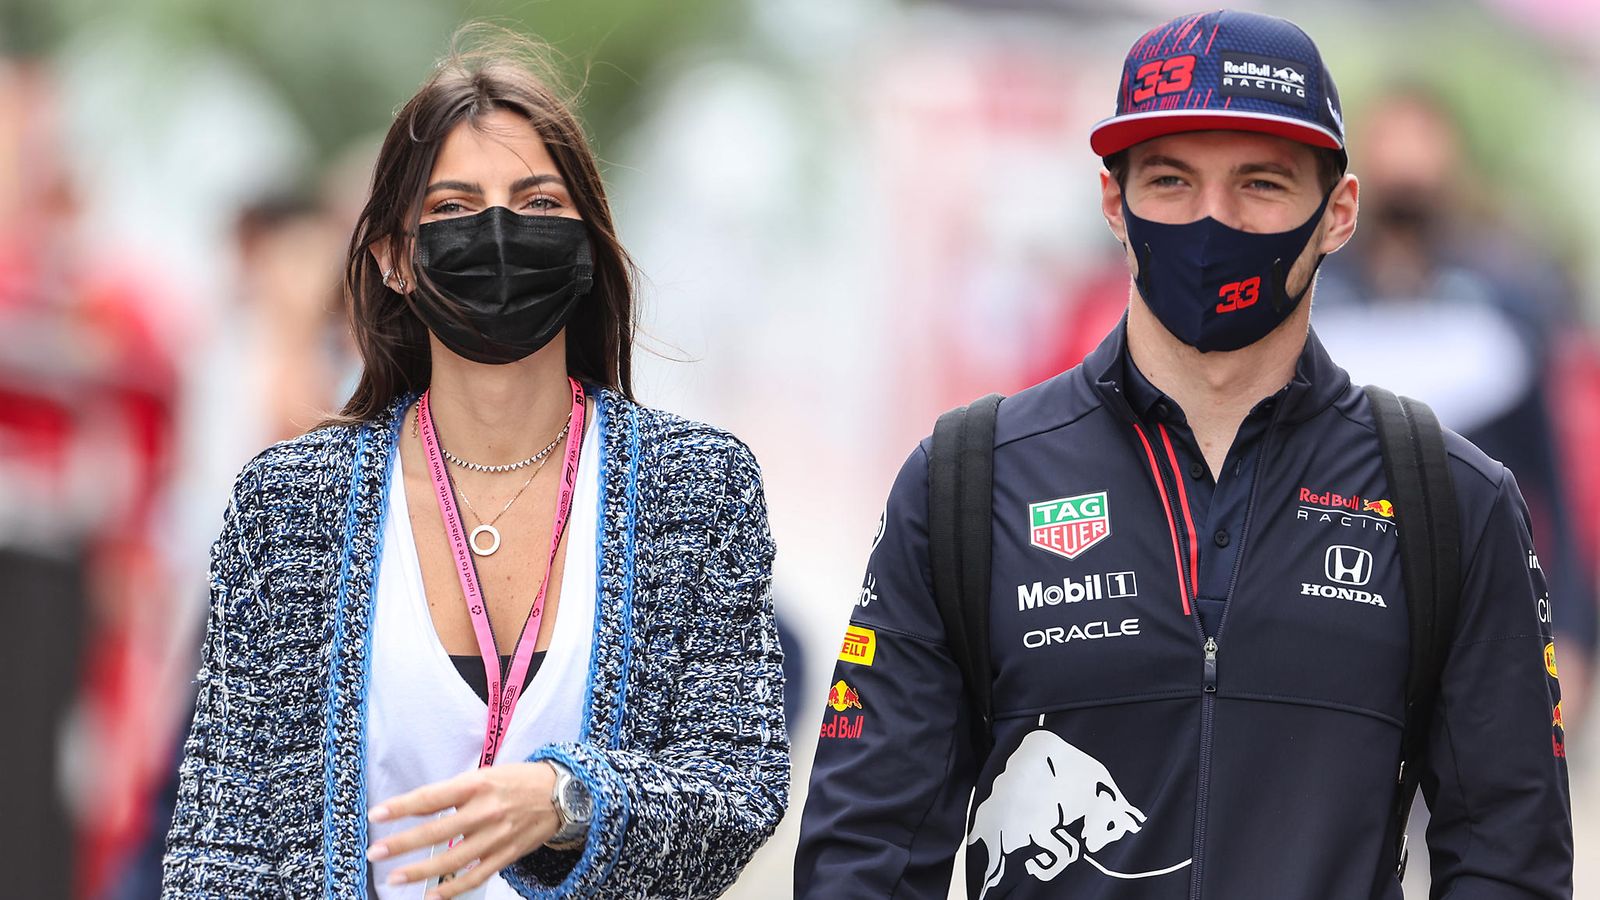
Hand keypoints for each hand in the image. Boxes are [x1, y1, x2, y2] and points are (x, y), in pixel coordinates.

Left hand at [367, 761, 561, 897]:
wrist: (564, 793)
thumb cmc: (518, 780)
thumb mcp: (485, 775)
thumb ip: (454, 792)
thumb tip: (418, 808)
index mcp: (477, 785)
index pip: (432, 797)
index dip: (402, 806)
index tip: (377, 814)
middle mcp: (486, 811)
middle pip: (437, 831)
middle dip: (402, 843)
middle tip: (375, 852)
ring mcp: (497, 836)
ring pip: (453, 859)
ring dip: (421, 871)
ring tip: (395, 878)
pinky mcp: (507, 854)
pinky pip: (476, 876)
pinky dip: (453, 888)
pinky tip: (432, 896)